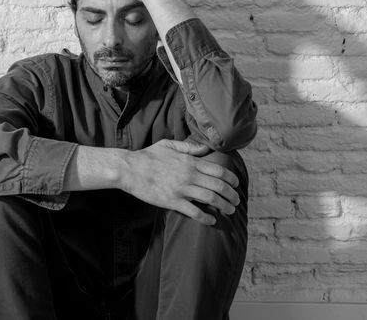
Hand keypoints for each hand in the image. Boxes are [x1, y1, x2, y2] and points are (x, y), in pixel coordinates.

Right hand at [120, 139, 240, 224]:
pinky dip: (206, 217)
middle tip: (236, 201)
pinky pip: (194, 211)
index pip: (219, 170)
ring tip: (229, 211)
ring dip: (224, 206)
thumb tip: (205, 148)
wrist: (130, 169)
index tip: (236, 184)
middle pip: (219, 186)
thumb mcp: (169, 145)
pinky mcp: (172, 201)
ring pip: (211, 199)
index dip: (231, 178)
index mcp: (191, 161)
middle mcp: (190, 175)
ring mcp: (182, 189)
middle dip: (231, 194)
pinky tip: (211, 220)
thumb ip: (189, 147)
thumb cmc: (148, 156)